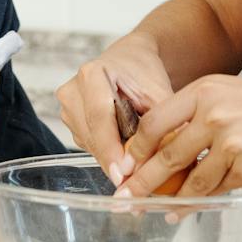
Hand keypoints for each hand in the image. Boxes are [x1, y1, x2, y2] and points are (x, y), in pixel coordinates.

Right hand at [56, 31, 174, 186]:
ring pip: (88, 143)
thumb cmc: (143, 72)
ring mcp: (67, 105)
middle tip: (135, 181)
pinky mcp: (70, 119)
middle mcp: (72, 89)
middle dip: (113, 160)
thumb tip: (174, 149)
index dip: (110, 148)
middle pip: (92, 135)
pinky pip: (87, 143)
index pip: (99, 117)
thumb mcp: (158, 90)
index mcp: (92, 74)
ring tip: (135, 160)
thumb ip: (163, 119)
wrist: (128, 59)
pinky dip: (105, 151)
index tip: (122, 174)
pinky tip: (122, 148)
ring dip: (110, 156)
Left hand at [118, 75, 241, 197]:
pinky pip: (217, 191)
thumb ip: (202, 115)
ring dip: (171, 199)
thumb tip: (167, 147)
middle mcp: (215, 115)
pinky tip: (187, 210)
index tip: (124, 165)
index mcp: (206, 90)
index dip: (135, 149)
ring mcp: (232, 144)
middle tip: (124, 199)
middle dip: (142, 182)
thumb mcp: (236, 94)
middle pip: (165, 155)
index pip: (155, 122)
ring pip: (191, 180)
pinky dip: (201, 203)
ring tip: (156, 209)